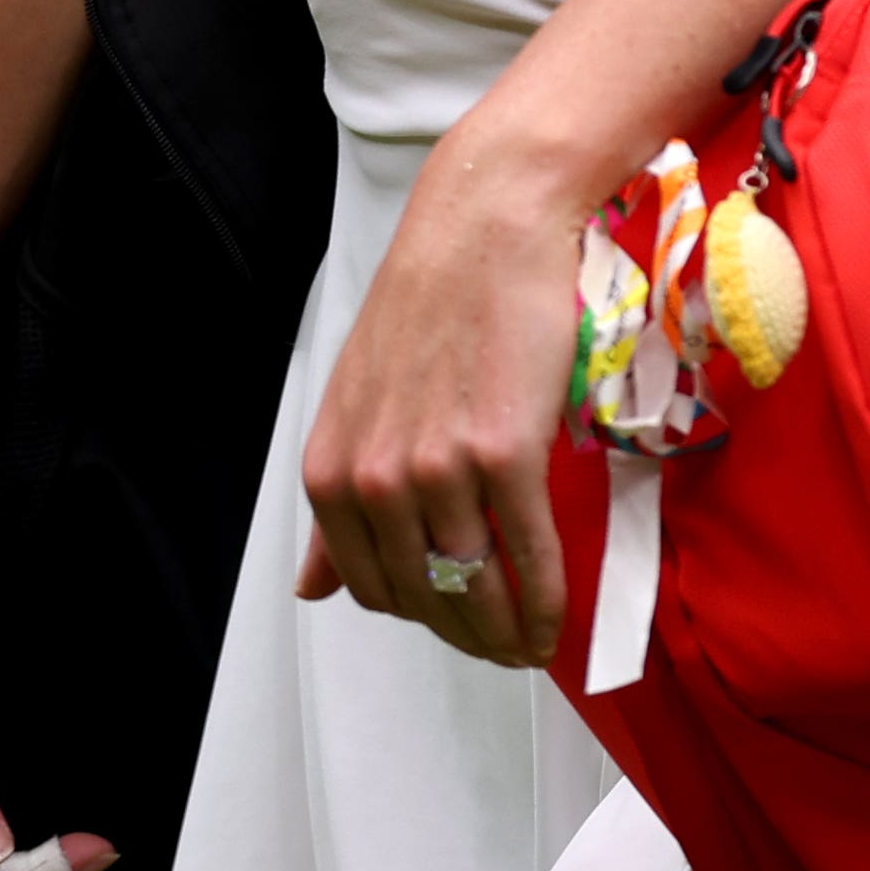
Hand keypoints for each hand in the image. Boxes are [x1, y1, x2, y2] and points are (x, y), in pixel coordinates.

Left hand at [293, 136, 586, 671]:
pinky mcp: (502, 452)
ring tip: (533, 643)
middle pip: (425, 598)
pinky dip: (546, 601)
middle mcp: (374, 477)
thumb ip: (338, 501)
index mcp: (333, 469)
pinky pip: (528, 556)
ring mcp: (437, 467)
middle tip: (505, 647)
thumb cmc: (432, 299)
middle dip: (469, 635)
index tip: (459, 623)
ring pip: (476, 588)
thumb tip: (311, 587)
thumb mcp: (356, 401)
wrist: (487, 223)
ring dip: (509, 632)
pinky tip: (557, 618)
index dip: (423, 616)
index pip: (371, 588)